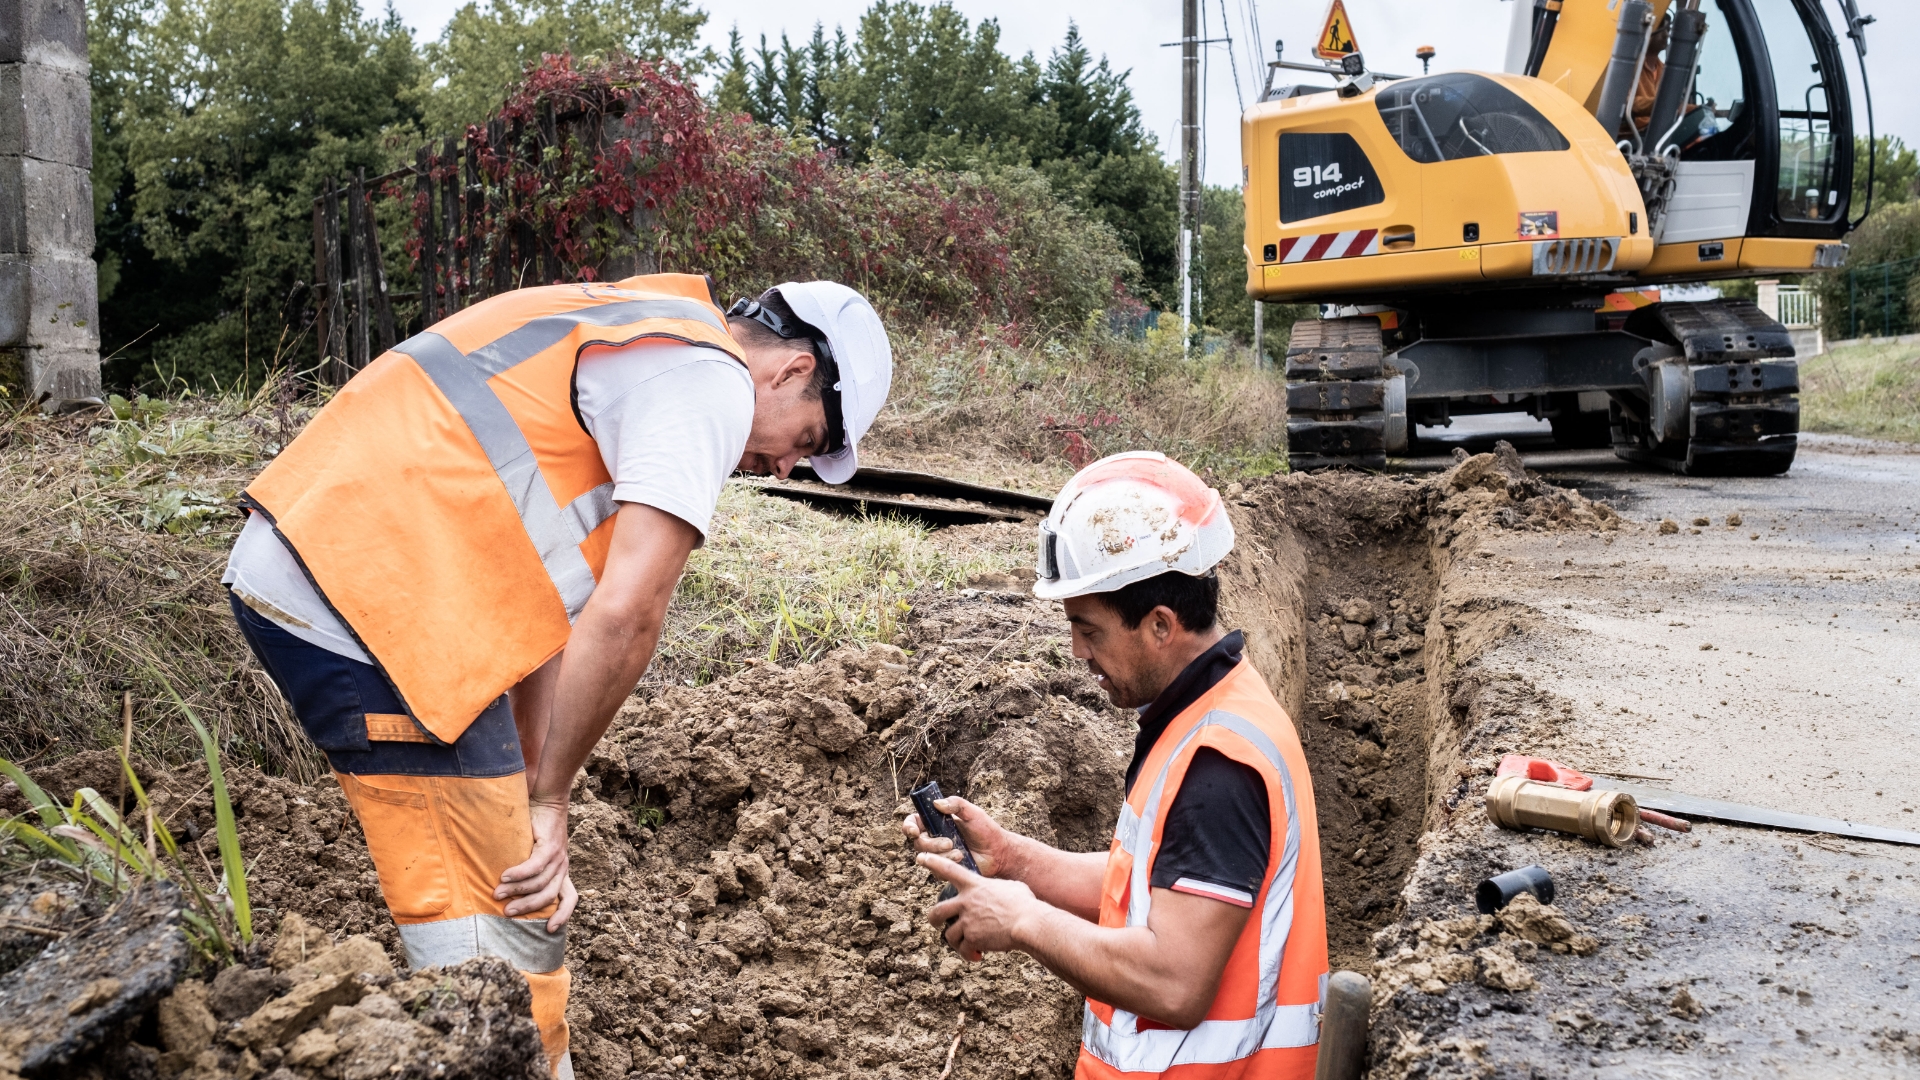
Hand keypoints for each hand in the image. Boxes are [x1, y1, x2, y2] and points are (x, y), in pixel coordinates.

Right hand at [497, 798, 577, 931]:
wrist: (547, 800)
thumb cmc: (537, 828)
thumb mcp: (536, 854)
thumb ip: (530, 871)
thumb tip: (505, 890)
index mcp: (562, 872)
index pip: (570, 898)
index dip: (563, 916)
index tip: (550, 930)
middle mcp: (563, 867)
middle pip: (548, 896)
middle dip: (527, 907)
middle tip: (507, 912)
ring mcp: (558, 857)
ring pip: (539, 883)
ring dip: (517, 890)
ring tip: (498, 893)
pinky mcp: (550, 846)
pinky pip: (534, 866)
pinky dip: (519, 873)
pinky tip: (504, 876)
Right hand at [901, 795, 1012, 878]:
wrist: (998, 852)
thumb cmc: (986, 830)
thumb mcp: (973, 812)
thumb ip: (956, 804)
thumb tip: (936, 803)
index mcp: (936, 821)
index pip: (913, 822)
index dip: (908, 826)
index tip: (914, 831)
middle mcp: (934, 837)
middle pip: (918, 842)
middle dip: (931, 844)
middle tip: (949, 843)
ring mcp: (938, 853)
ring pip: (925, 857)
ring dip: (941, 855)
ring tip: (959, 853)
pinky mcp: (944, 867)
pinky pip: (935, 869)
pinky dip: (947, 863)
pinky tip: (961, 859)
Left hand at [920, 853, 1038, 960]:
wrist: (1028, 923)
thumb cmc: (1025, 904)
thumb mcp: (1012, 887)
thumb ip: (998, 888)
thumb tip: (1000, 891)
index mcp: (975, 885)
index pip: (950, 870)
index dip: (934, 862)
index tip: (921, 857)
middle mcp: (966, 902)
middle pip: (938, 911)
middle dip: (934, 919)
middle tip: (936, 923)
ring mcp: (967, 921)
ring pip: (949, 935)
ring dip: (957, 942)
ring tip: (969, 946)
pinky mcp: (972, 938)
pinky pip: (963, 949)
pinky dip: (969, 955)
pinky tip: (978, 956)